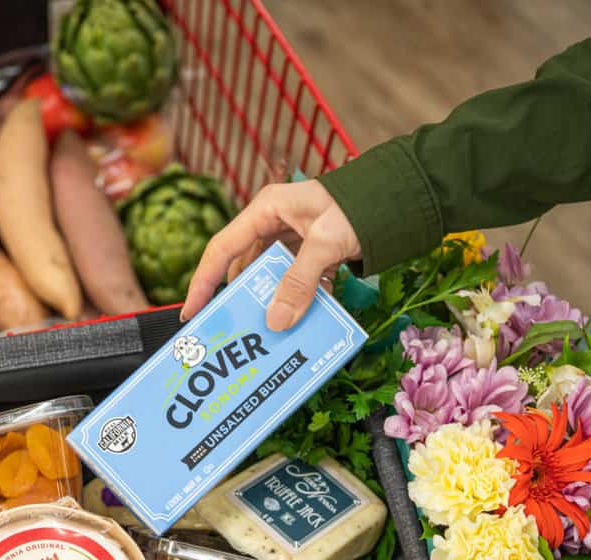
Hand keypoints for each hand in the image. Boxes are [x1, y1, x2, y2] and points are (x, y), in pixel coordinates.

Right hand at [181, 180, 360, 330]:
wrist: (399, 196)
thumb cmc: (359, 206)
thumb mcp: (326, 242)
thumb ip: (300, 281)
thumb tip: (276, 322)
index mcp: (265, 210)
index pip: (221, 249)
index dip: (202, 282)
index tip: (191, 313)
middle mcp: (272, 222)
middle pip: (243, 266)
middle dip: (239, 298)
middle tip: (229, 329)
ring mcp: (290, 237)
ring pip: (269, 276)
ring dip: (271, 302)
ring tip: (267, 332)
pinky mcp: (309, 251)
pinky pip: (294, 280)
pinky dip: (298, 298)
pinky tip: (305, 318)